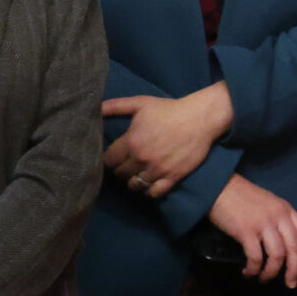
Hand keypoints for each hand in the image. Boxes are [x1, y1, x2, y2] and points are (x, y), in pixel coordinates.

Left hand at [101, 84, 231, 198]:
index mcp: (131, 142)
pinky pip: (154, 192)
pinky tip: (149, 183)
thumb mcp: (141, 103)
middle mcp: (142, 158)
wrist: (201, 118)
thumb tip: (95, 108)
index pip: (108, 161)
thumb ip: (116, 106)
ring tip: (136, 174)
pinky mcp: (173, 176)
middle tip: (126, 165)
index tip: (115, 157)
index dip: (110, 159)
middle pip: (120, 174)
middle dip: (121, 170)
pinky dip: (148, 191)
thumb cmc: (170, 109)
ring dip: (133, 181)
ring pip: (135, 185)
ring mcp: (158, 169)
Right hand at [207, 175, 296, 286]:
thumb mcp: (269, 204)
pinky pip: (255, 257)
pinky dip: (253, 269)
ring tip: (263, 279)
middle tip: (291, 283)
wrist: (220, 187)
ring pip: (277, 256)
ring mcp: (264, 224)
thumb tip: (284, 243)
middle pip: (294, 248)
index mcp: (287, 210)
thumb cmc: (242, 197)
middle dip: (294, 270)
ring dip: (271, 272)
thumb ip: (279, 219)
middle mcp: (279, 217)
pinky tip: (248, 272)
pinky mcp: (246, 231)